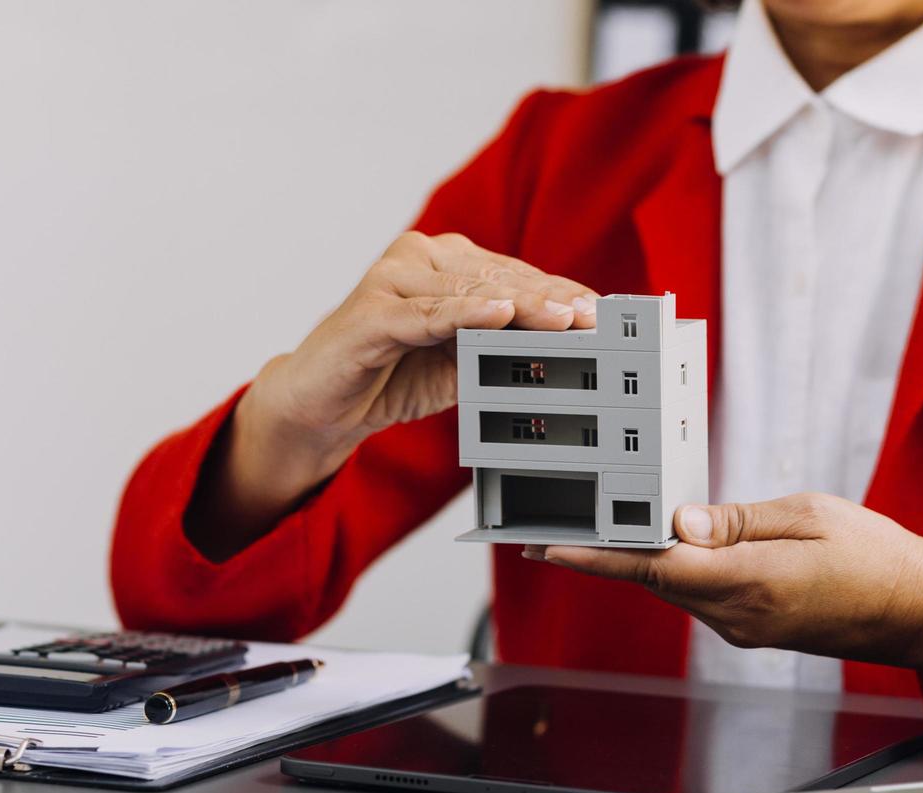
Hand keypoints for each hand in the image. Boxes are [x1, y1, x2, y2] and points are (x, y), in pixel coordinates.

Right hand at [189, 231, 597, 557]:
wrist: (320, 405)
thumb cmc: (389, 375)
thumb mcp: (458, 362)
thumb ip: (500, 346)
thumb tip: (561, 346)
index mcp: (442, 262)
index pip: (512, 275)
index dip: (558, 293)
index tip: (602, 312)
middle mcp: (418, 258)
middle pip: (498, 279)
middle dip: (551, 301)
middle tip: (595, 318)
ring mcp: (391, 279)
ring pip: (470, 292)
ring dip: (522, 307)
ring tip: (565, 319)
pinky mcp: (371, 312)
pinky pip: (428, 314)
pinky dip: (464, 315)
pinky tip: (500, 316)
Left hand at [525, 493, 922, 682]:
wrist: (920, 612)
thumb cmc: (877, 557)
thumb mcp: (808, 516)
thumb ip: (738, 521)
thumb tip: (679, 523)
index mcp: (753, 583)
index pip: (653, 567)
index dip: (594, 556)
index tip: (547, 547)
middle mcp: (740, 617)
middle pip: (654, 578)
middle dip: (608, 549)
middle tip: (559, 520)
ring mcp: (745, 629)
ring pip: (675, 587)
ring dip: (644, 558)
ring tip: (611, 519)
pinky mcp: (752, 629)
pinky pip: (701, 596)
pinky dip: (679, 569)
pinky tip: (675, 541)